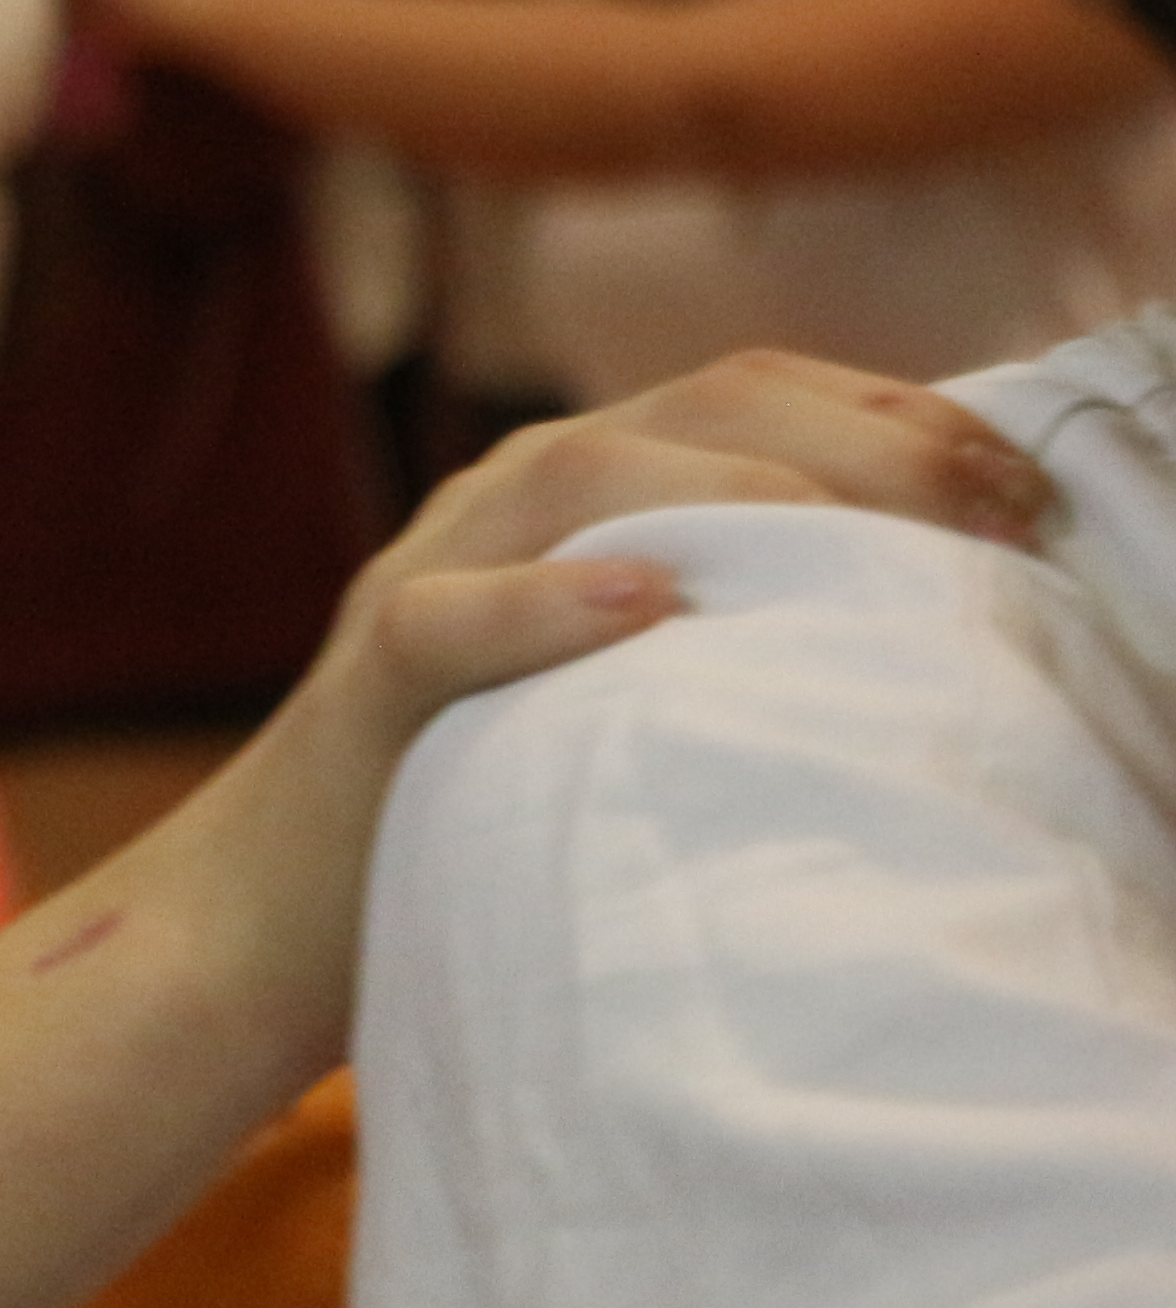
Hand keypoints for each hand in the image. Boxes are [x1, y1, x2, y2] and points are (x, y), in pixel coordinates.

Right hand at [169, 349, 1051, 1055]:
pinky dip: (543, 604)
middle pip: (699, 408)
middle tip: (998, 513)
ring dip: (742, 492)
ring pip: (579, 475)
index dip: (907, 415)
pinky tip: (647, 608)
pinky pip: (445, 617)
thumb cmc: (498, 806)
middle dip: (868, 440)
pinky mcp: (373, 675)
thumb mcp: (644, 690)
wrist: (279, 916)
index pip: (760, 391)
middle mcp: (510, 500)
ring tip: (870, 543)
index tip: (1028, 491)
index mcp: (588, 490)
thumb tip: (955, 614)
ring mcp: (433, 569)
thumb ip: (748, 621)